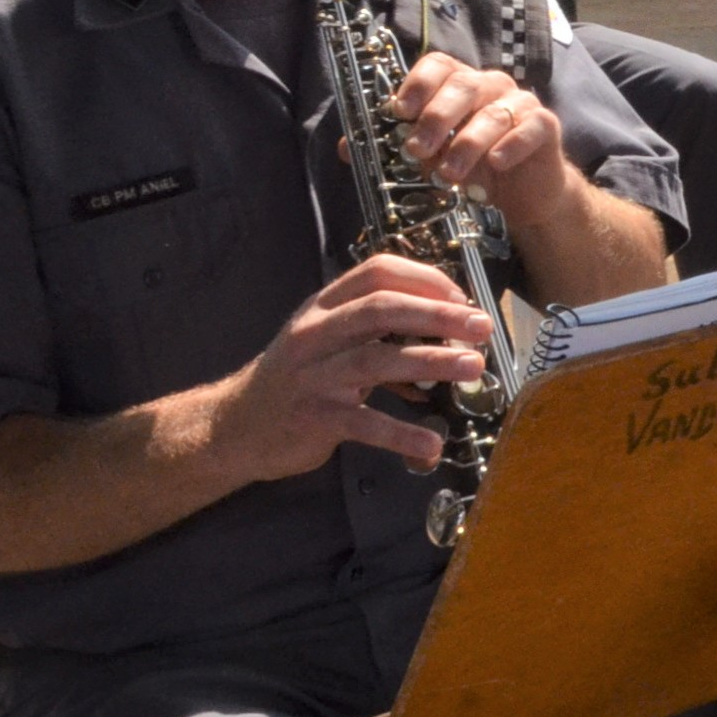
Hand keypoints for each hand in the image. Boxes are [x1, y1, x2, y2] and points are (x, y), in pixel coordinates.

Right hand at [212, 253, 489, 476]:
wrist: (236, 426)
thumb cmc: (297, 377)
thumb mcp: (328, 337)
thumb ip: (375, 324)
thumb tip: (447, 319)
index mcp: (323, 306)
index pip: (376, 273)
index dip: (424, 279)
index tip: (461, 297)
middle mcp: (315, 334)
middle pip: (380, 310)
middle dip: (436, 315)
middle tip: (481, 327)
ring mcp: (312, 376)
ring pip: (375, 360)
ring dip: (430, 362)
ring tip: (472, 367)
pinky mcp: (312, 418)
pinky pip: (362, 423)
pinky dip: (400, 434)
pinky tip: (431, 444)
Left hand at [392, 52, 565, 214]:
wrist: (521, 194)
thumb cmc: (476, 167)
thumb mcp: (438, 157)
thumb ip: (416, 146)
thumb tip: (373, 147)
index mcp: (461, 85)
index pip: (440, 65)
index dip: (419, 84)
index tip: (401, 112)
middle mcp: (491, 86)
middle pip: (464, 85)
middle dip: (436, 118)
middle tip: (417, 149)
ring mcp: (521, 102)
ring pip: (493, 113)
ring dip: (467, 144)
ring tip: (450, 173)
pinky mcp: (546, 123)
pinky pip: (529, 127)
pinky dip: (510, 146)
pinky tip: (496, 163)